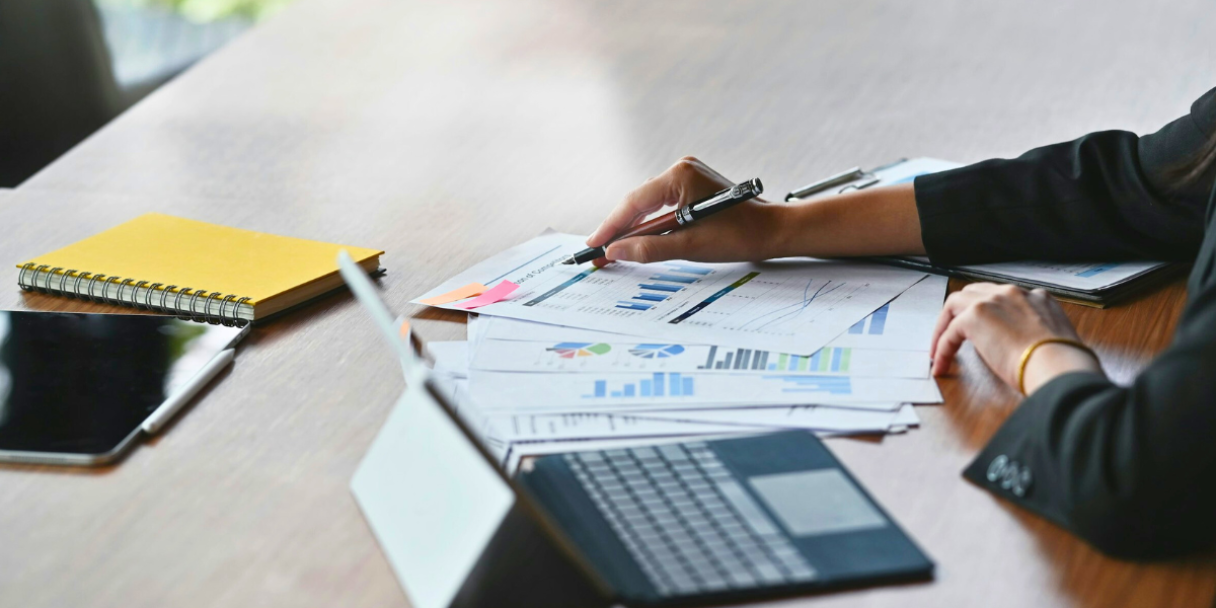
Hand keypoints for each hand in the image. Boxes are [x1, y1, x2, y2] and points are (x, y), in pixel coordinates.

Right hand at [586, 157, 782, 266]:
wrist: (772, 230)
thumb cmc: (739, 236)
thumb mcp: (690, 246)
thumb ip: (649, 249)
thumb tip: (616, 253)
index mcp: (680, 176)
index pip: (634, 203)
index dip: (611, 226)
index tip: (593, 245)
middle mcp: (681, 169)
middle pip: (638, 202)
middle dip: (618, 229)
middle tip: (597, 252)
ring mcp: (687, 175)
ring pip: (648, 204)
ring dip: (633, 227)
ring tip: (612, 249)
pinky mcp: (692, 185)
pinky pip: (661, 204)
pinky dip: (650, 222)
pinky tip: (637, 238)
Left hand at [930, 283, 1101, 392]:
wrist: (1058, 364)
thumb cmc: (1062, 363)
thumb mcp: (1054, 339)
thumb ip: (1038, 333)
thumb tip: (1026, 348)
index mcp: (1037, 298)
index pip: (1003, 298)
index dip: (988, 312)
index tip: (983, 329)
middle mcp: (1013, 293)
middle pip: (974, 293)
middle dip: (960, 312)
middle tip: (952, 333)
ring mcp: (992, 301)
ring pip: (955, 304)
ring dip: (944, 326)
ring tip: (938, 348)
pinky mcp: (975, 317)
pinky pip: (949, 332)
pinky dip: (942, 348)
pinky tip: (940, 364)